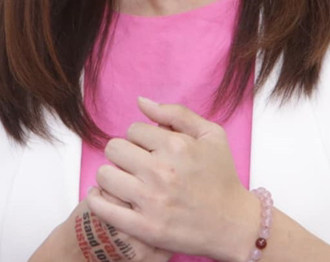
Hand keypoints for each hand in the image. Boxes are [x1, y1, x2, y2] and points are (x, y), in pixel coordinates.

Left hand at [87, 97, 257, 261]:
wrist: (233, 223)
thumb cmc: (222, 177)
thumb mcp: (211, 134)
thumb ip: (176, 113)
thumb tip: (141, 102)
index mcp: (177, 146)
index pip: (133, 130)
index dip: (140, 138)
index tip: (149, 149)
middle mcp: (162, 171)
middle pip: (114, 149)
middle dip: (123, 153)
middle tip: (135, 164)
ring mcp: (152, 201)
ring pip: (105, 175)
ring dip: (111, 176)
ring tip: (124, 181)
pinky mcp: (145, 227)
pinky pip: (103, 208)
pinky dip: (96, 200)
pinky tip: (103, 197)